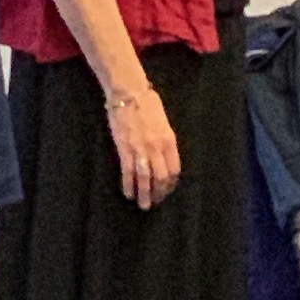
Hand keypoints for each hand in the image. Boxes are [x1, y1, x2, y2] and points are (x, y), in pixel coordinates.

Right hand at [106, 82, 182, 209]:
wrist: (129, 94)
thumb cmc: (147, 103)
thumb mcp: (163, 121)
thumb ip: (164, 138)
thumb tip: (163, 153)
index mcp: (169, 140)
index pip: (174, 169)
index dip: (171, 183)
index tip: (166, 190)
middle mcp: (157, 148)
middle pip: (161, 177)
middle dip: (159, 193)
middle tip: (155, 202)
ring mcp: (141, 150)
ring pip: (145, 179)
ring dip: (145, 194)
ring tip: (143, 205)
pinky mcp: (125, 150)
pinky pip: (128, 173)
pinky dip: (128, 185)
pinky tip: (128, 194)